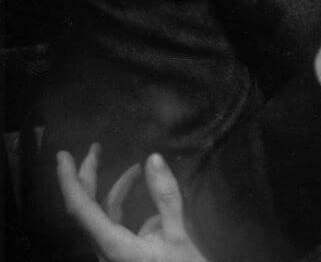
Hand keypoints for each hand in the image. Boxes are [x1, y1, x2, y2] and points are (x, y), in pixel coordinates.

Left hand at [56, 144, 207, 261]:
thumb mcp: (179, 234)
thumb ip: (165, 197)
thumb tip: (153, 158)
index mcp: (112, 244)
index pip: (81, 208)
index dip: (70, 180)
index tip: (64, 155)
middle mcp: (105, 247)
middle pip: (86, 209)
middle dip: (88, 176)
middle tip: (95, 148)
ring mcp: (113, 251)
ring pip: (102, 215)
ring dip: (114, 188)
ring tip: (136, 167)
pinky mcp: (124, 253)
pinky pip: (117, 223)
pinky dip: (127, 204)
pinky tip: (147, 195)